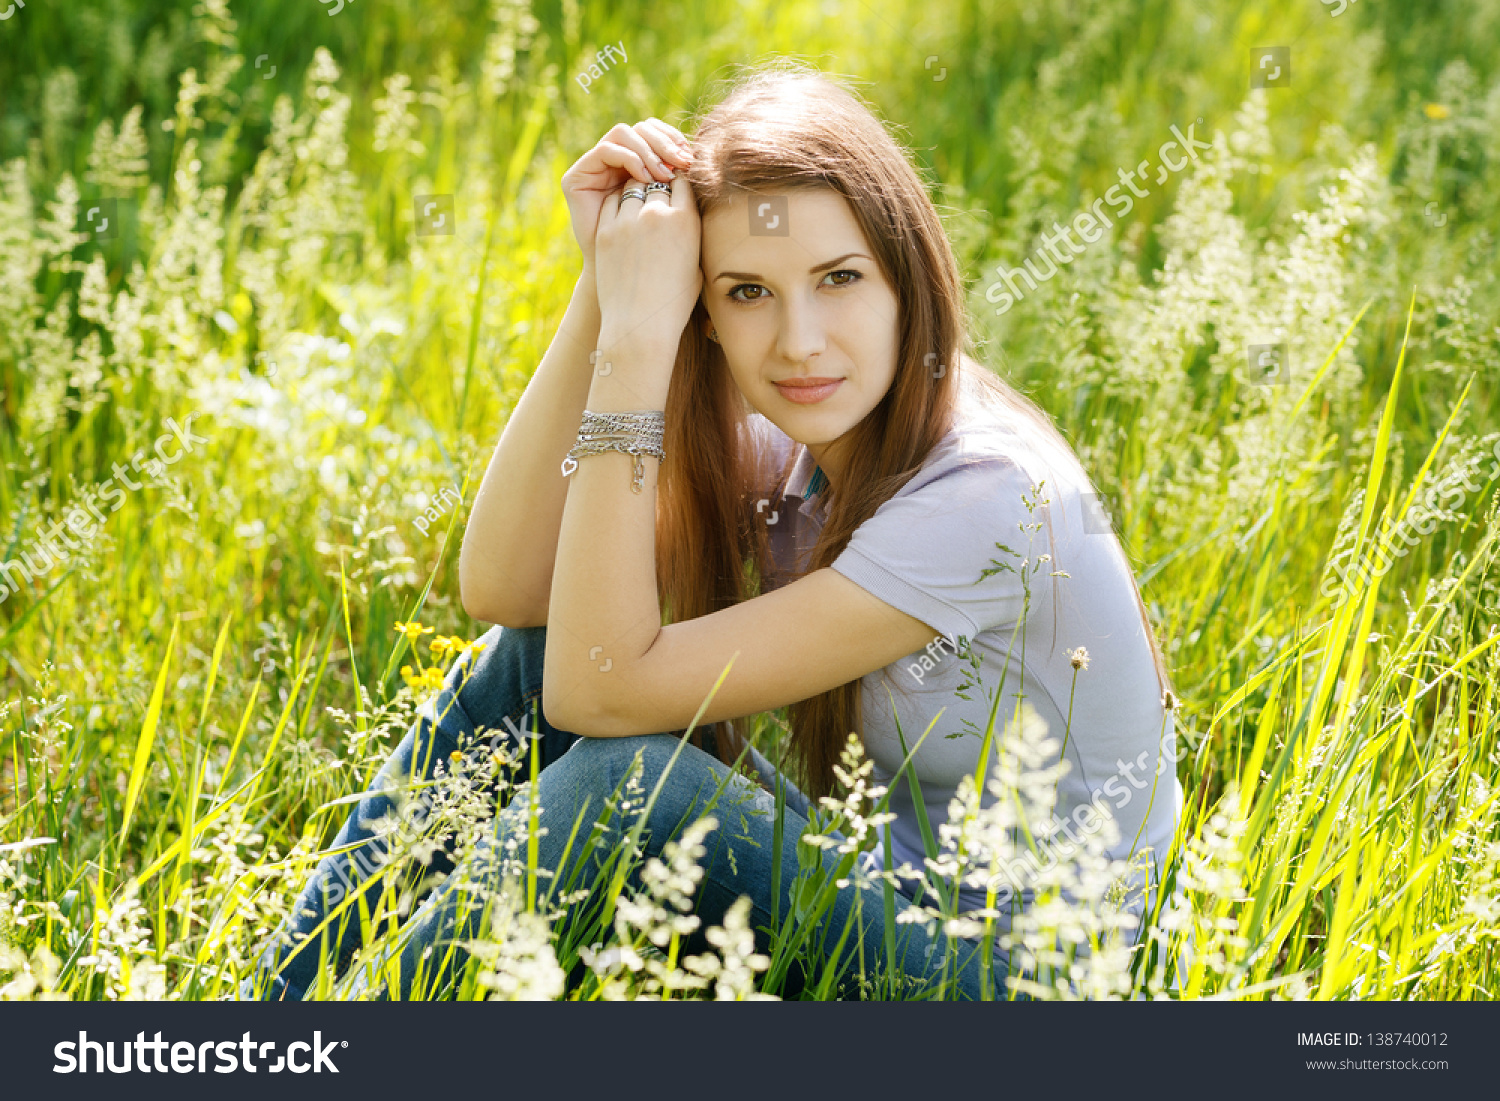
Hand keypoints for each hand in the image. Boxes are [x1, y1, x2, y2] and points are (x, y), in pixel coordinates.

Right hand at [561, 119, 693, 271]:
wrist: (626, 288)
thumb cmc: (658, 259)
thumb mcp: (677, 218)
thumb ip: (686, 190)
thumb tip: (707, 160)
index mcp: (640, 168)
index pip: (658, 135)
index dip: (676, 141)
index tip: (693, 160)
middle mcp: (616, 164)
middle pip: (643, 128)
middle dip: (665, 143)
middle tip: (682, 162)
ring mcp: (596, 169)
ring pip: (625, 133)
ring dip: (648, 150)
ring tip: (662, 174)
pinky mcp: (577, 178)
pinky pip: (607, 150)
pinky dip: (629, 158)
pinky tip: (645, 178)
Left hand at [594, 172, 702, 357]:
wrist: (640, 326)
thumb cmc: (674, 302)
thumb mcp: (697, 266)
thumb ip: (692, 234)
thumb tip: (691, 216)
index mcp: (685, 221)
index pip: (683, 182)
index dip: (680, 183)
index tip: (677, 189)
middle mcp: (656, 214)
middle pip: (657, 181)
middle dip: (659, 185)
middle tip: (657, 194)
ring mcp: (628, 221)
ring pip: (632, 187)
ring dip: (637, 191)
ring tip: (639, 205)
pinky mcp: (605, 232)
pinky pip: (611, 203)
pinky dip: (618, 204)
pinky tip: (623, 217)